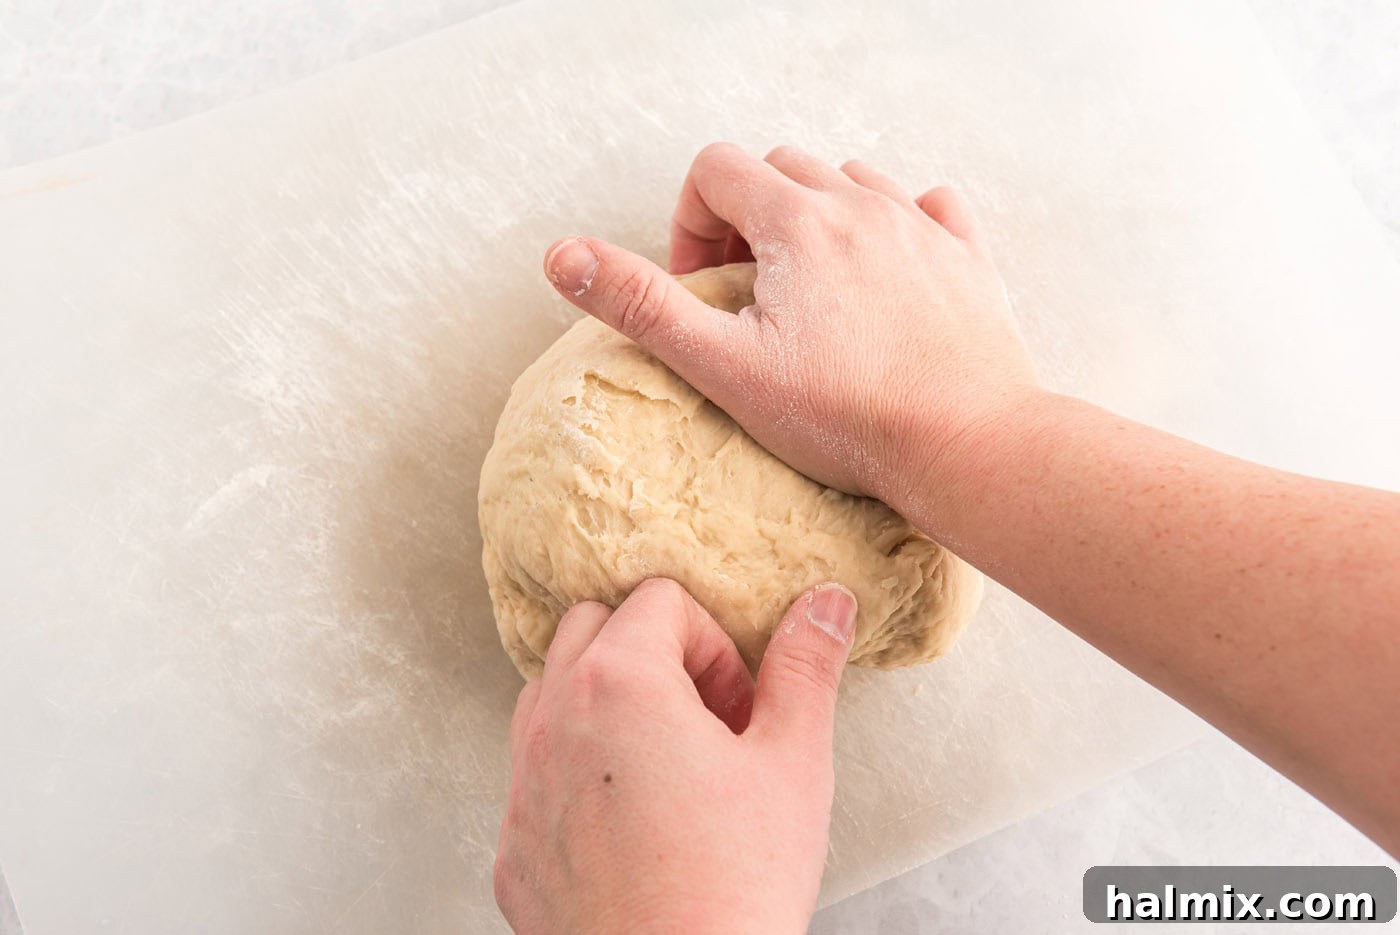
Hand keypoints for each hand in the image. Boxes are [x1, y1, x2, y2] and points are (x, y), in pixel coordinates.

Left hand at [494, 577, 858, 933]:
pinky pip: (535, 772)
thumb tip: (826, 602)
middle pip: (592, 627)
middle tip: (707, 723)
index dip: (715, 645)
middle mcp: (554, 721)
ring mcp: (524, 785)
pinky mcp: (513, 846)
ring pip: (551, 692)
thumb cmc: (736, 884)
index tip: (738, 706)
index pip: (661, 601)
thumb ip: (805, 667)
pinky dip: (578, 773)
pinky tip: (634, 826)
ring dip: (607, 704)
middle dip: (653, 655)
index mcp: (619, 683)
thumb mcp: (792, 761)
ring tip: (669, 766)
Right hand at [543, 142, 1037, 505]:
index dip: (690, 223)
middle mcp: (862, 204)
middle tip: (749, 294)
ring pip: (852, 180)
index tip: (703, 287)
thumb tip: (564, 257)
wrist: (966, 445)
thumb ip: (642, 304)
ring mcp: (921, 227)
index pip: (716, 169)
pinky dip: (897, 222)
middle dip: (748, 218)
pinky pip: (929, 205)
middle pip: (781, 168)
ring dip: (817, 216)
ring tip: (811, 289)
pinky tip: (886, 271)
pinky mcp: (966, 259)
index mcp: (797, 221)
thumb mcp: (723, 365)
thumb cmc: (847, 416)